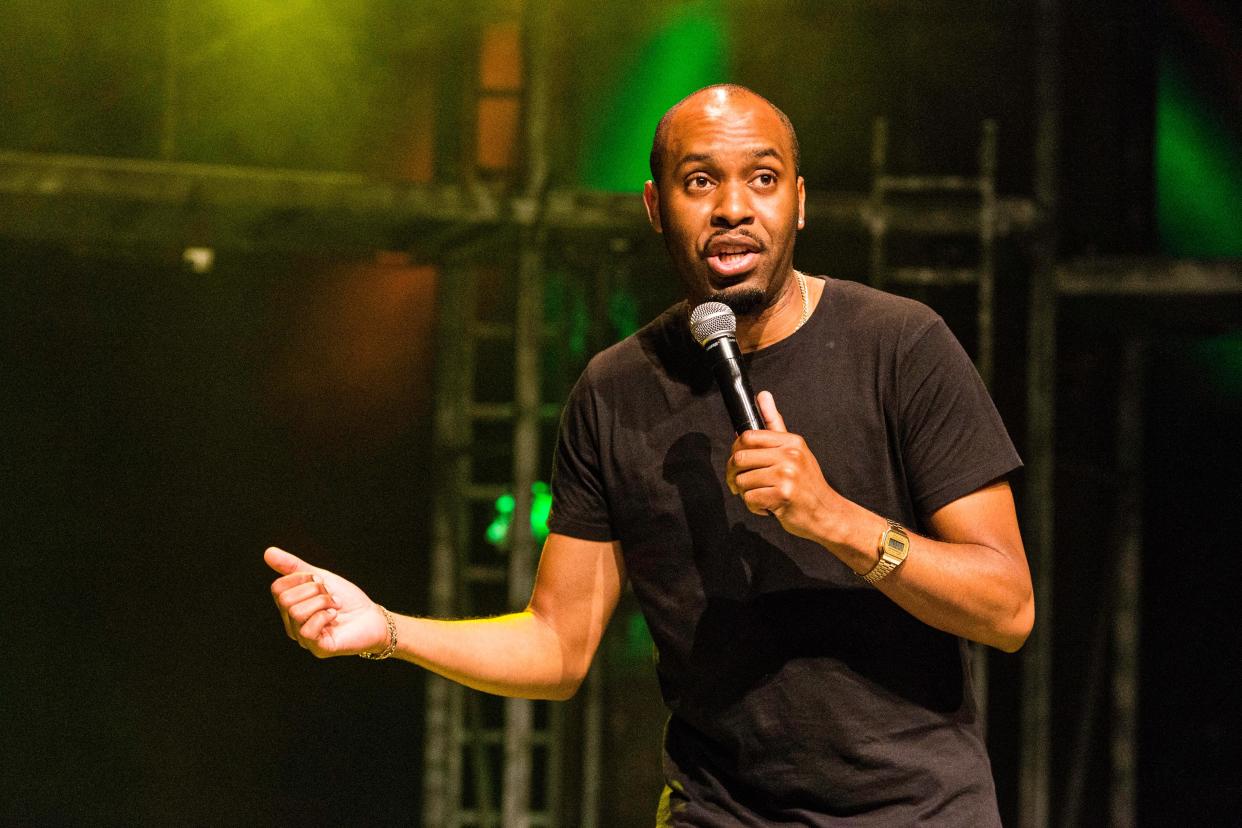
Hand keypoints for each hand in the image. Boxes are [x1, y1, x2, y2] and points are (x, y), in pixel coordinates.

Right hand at [264, 546, 388, 657]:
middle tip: (330, 594)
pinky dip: (325, 616)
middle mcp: (292, 625)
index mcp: (290, 608)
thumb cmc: (346, 599)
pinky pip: (307, 630)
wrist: (372, 616)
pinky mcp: (318, 649)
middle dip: (314, 590)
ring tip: (335, 605)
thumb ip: (294, 567)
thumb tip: (268, 552)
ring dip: (322, 601)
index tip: (321, 580)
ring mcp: (304, 639)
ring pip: (296, 613)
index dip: (301, 578)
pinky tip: (335, 616)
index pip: (278, 588)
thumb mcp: (320, 577)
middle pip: (286, 600)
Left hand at [726, 391, 846, 542]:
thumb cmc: (807, 485)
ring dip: (746, 494)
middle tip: (739, 485)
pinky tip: (769, 507)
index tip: (738, 464)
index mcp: (791, 442)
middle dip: (733, 475)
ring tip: (763, 496)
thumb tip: (763, 395)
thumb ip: (774, 423)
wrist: (827, 514)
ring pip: (742, 481)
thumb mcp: (795, 450)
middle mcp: (790, 455)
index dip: (735, 451)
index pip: (748, 437)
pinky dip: (754, 507)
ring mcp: (788, 475)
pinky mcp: (783, 495)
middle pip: (740, 459)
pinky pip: (750, 499)